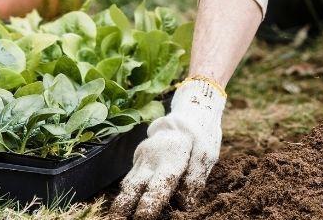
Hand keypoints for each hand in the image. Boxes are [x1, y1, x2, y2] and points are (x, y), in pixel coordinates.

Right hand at [112, 78, 225, 219]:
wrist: (187, 113)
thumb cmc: (200, 136)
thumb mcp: (207, 154)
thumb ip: (195, 179)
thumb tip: (185, 205)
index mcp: (170, 159)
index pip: (158, 188)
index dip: (149, 206)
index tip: (143, 218)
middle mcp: (151, 159)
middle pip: (134, 187)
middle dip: (124, 206)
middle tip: (116, 219)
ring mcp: (142, 157)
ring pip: (128, 183)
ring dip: (122, 201)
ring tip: (116, 216)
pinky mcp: (138, 157)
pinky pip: (130, 177)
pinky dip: (127, 192)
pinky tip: (125, 205)